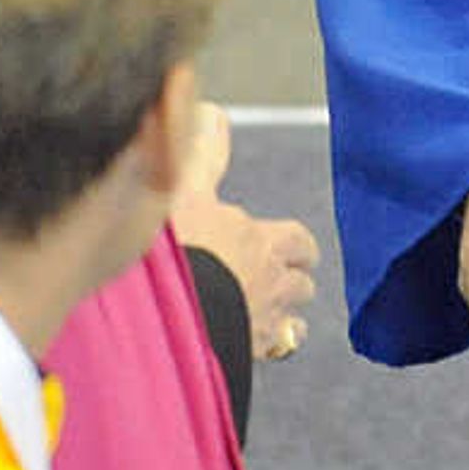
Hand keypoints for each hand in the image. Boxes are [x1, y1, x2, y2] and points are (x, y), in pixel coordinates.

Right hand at [167, 103, 322, 363]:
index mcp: (262, 242)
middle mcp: (272, 285)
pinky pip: (270, 354)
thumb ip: (202, 153)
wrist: (166, 317)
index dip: (295, 246)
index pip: (299, 242)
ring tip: (263, 317)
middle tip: (272, 281)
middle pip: (302, 286)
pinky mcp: (246, 358)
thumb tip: (211, 110)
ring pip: (291, 325)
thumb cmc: (179, 249)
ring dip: (282, 318)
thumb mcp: (184, 190)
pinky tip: (246, 347)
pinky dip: (264, 349)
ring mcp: (261, 327)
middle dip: (292, 283)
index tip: (287, 247)